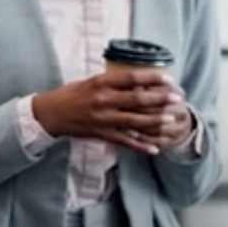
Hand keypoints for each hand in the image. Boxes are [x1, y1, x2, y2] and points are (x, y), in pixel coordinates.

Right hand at [30, 69, 186, 154]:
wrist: (50, 113)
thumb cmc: (70, 94)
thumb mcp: (90, 81)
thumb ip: (111, 81)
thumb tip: (135, 79)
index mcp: (100, 83)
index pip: (131, 78)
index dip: (151, 78)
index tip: (168, 78)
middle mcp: (103, 100)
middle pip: (137, 99)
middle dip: (160, 99)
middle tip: (177, 98)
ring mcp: (103, 118)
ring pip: (134, 121)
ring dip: (155, 121)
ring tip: (171, 120)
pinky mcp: (101, 133)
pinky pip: (124, 141)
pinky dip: (140, 145)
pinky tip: (154, 148)